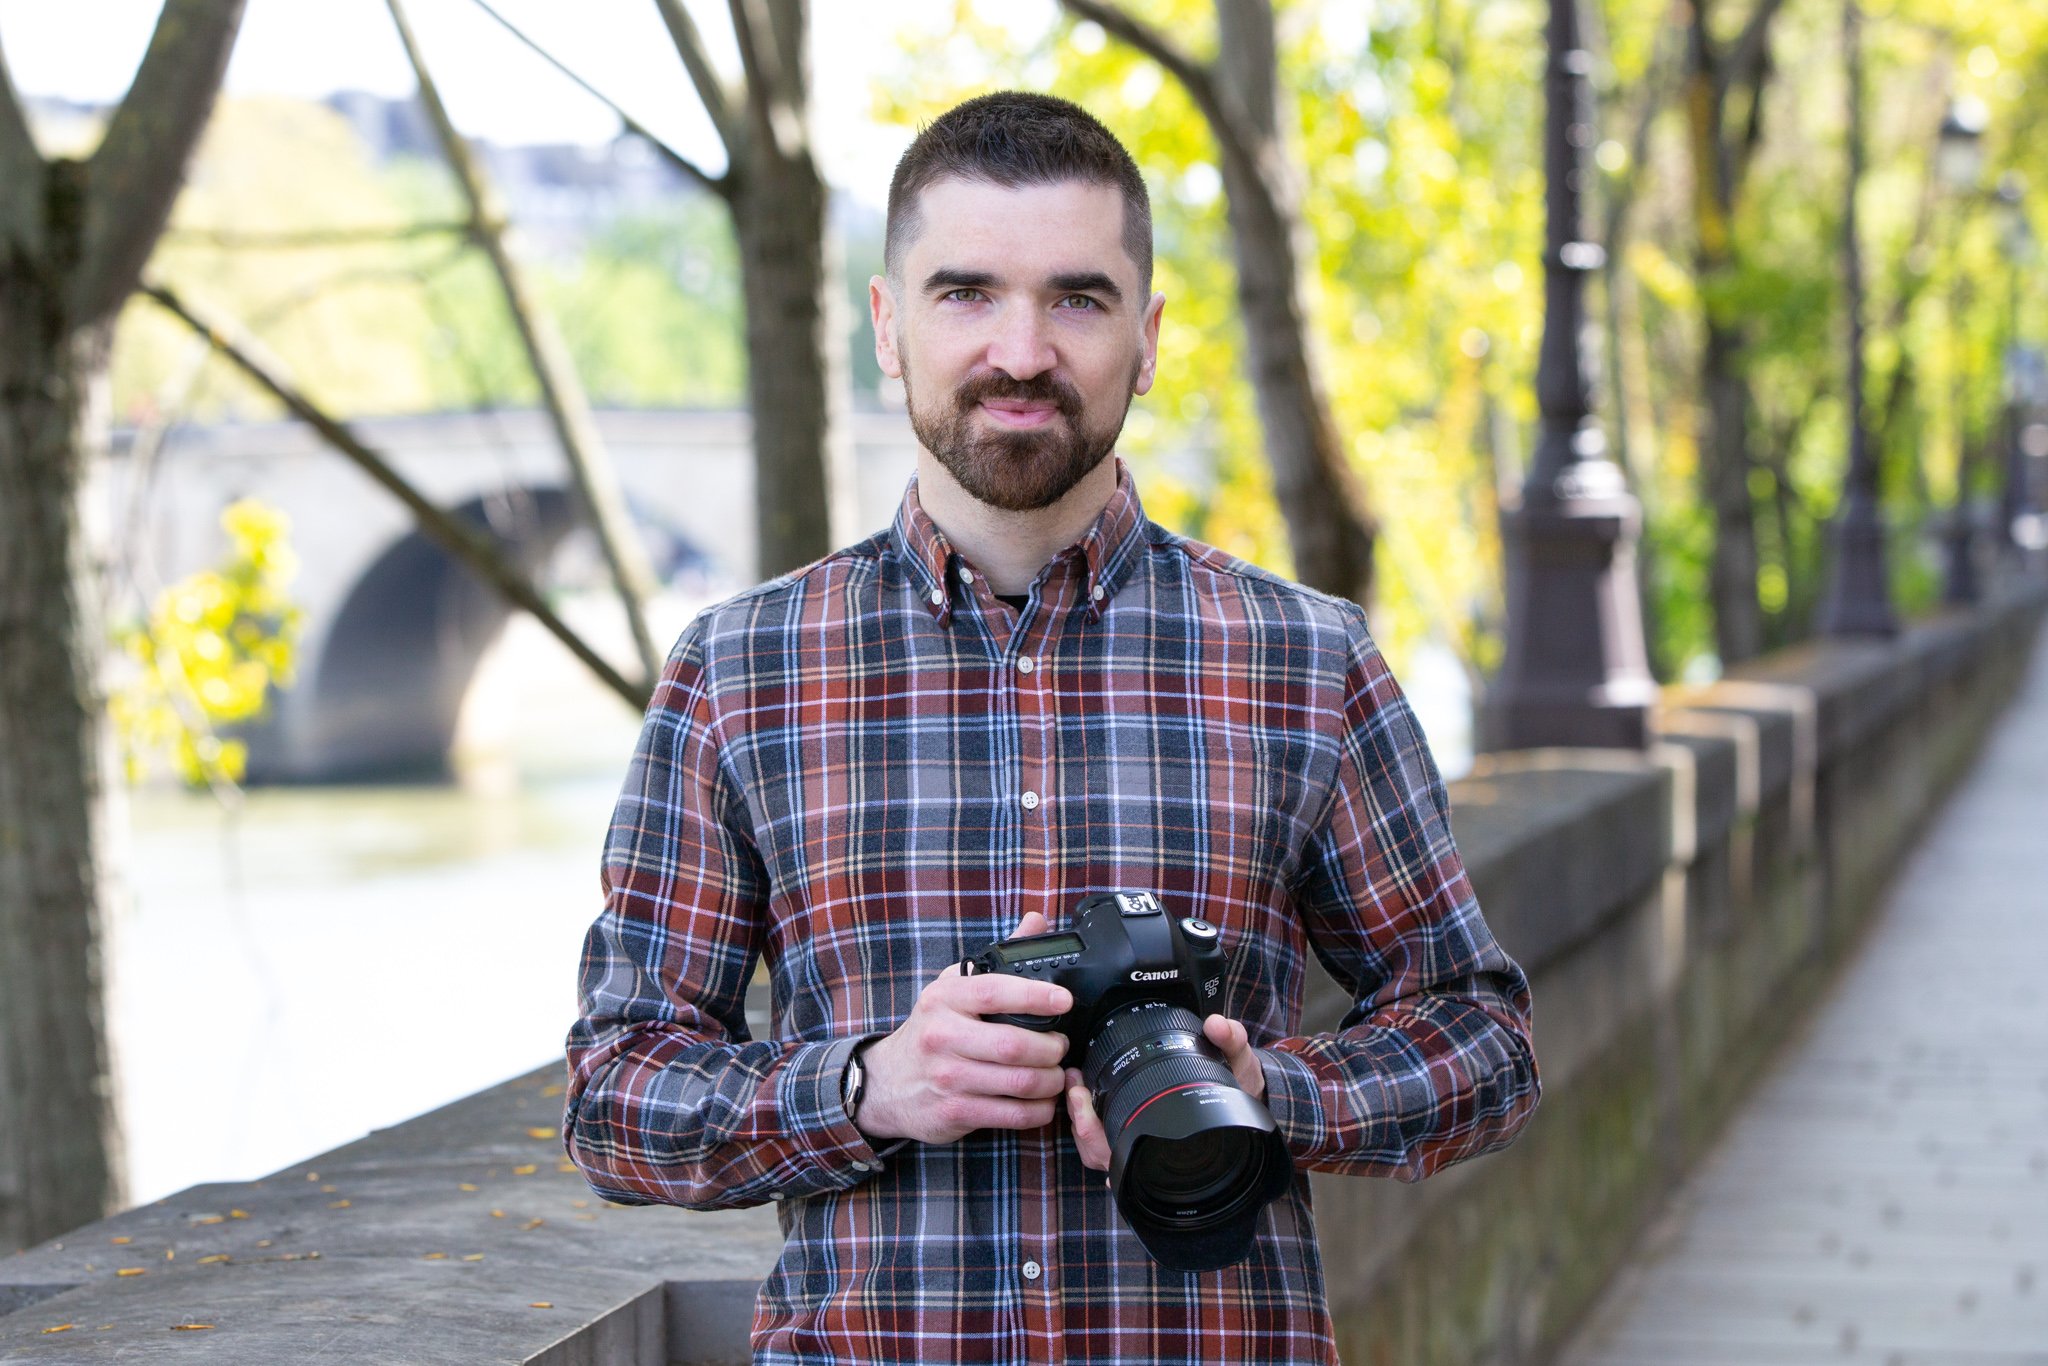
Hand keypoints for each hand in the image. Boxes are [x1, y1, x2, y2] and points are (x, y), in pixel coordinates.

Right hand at [853, 911, 1073, 1144]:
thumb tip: (1035, 921)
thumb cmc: (932, 1029)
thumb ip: (999, 957)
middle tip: (1061, 1046)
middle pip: (1014, 1045)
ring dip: (1051, 1081)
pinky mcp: (954, 1113)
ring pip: (1019, 1083)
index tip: (1064, 1000)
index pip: (994, 992)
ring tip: (1057, 1074)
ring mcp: (947, 1078)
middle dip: (1052, 1048)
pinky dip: (1038, 1110)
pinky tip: (1043, 1101)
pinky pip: (1012, 1115)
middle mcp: (942, 1037)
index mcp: (945, 998)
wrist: (887, 1082)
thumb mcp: (955, 988)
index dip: (1035, 996)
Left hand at [1066, 1013, 1265, 1172]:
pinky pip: (1103, 1146)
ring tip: (1074, 1087)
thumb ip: (1232, 1043)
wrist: (1245, 1102)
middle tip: (1073, 1086)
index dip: (1095, 1131)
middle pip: (1101, 1154)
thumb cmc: (1238, 1092)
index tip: (1082, 1095)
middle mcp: (1154, 1153)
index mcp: (1174, 1142)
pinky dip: (1088, 1125)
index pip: (1126, 1153)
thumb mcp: (1240, 1066)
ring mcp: (1143, 1150)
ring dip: (1080, 1122)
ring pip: (1097, 1154)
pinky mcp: (1136, 1138)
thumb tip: (1217, 1025)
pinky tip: (1083, 1095)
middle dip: (1080, 1121)